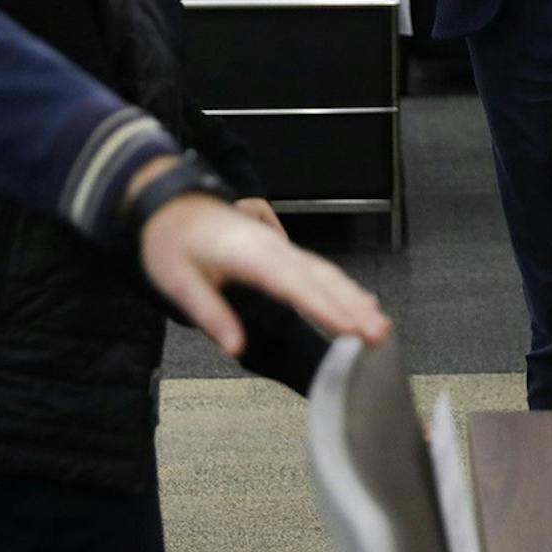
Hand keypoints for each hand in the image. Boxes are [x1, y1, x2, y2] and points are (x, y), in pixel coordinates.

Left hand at [139, 194, 388, 357]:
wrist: (170, 204)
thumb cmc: (172, 241)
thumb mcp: (177, 279)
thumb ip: (209, 312)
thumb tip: (235, 347)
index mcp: (249, 255)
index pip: (293, 286)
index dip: (324, 309)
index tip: (349, 330)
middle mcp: (272, 249)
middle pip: (320, 279)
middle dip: (353, 307)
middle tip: (380, 335)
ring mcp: (279, 247)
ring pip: (325, 273)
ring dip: (354, 298)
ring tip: (380, 326)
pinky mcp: (279, 251)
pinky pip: (318, 269)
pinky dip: (342, 287)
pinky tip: (360, 303)